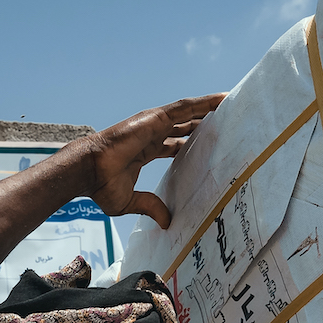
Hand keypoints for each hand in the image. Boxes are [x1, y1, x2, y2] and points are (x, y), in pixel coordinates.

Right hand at [85, 95, 224, 228]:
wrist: (88, 170)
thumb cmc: (102, 186)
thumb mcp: (131, 201)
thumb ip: (151, 207)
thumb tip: (166, 223)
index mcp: (146, 151)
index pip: (176, 144)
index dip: (193, 144)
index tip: (212, 147)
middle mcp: (152, 134)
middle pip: (186, 126)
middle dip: (206, 123)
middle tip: (230, 123)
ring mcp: (154, 124)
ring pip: (190, 112)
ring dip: (211, 107)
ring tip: (233, 103)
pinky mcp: (156, 118)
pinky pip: (186, 107)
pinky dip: (205, 102)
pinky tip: (223, 99)